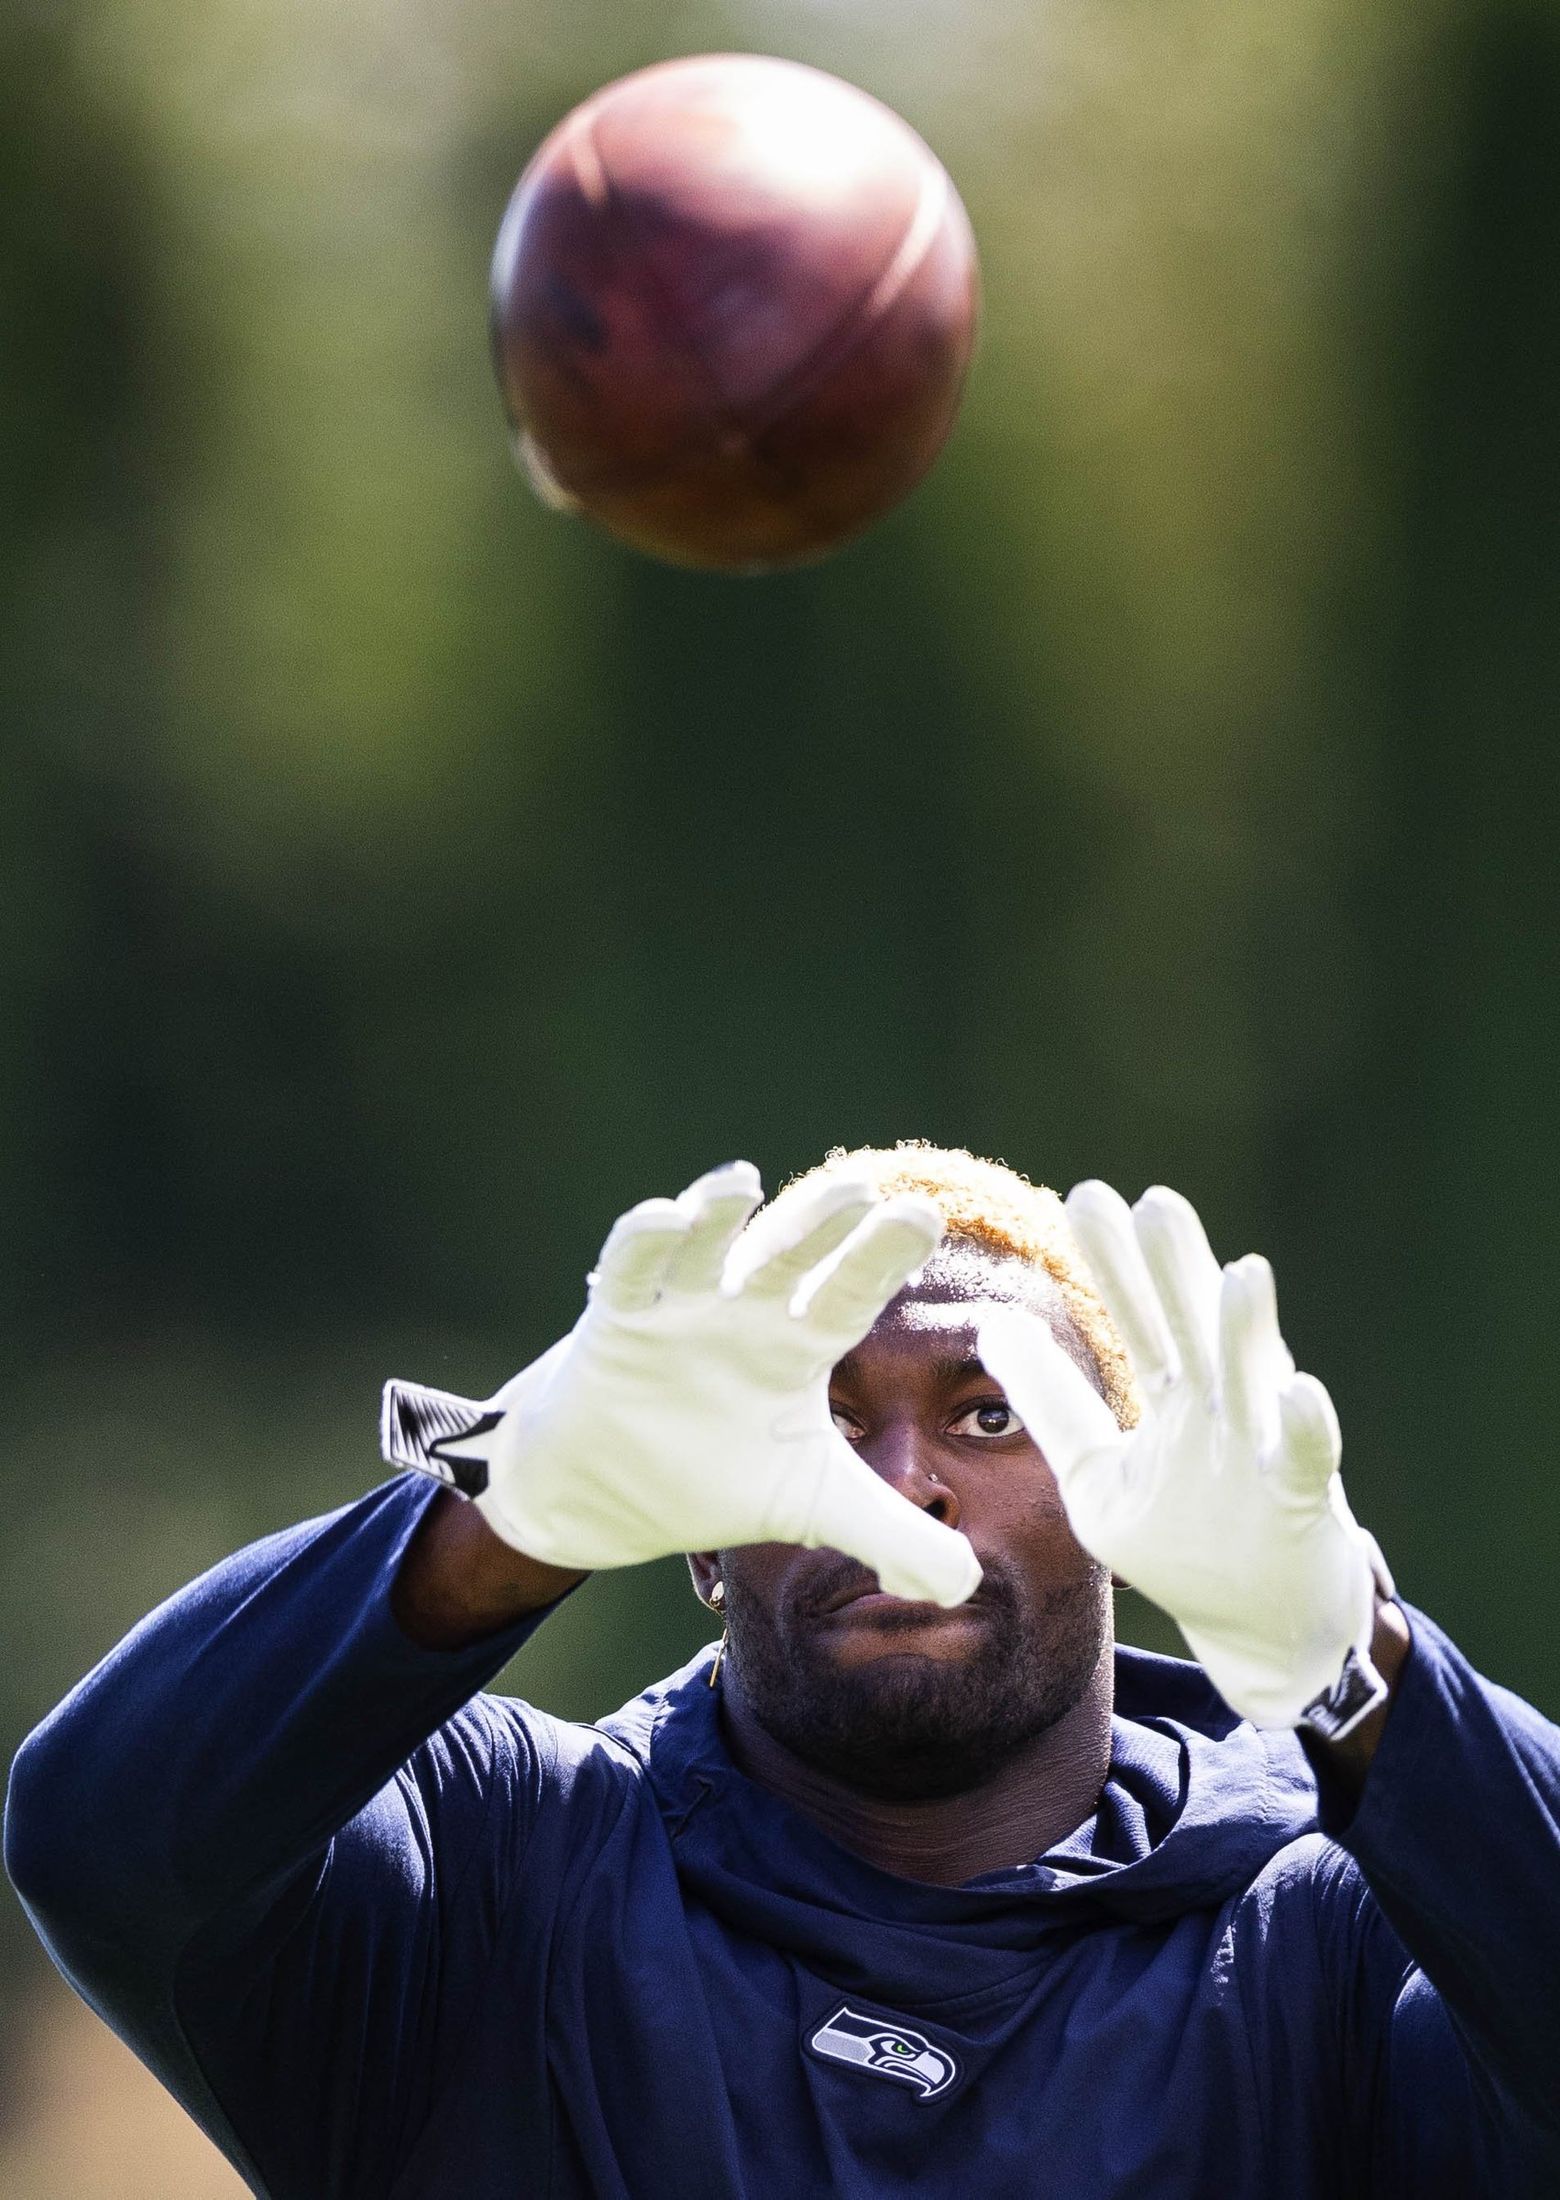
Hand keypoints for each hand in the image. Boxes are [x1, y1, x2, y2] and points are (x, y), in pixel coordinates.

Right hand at [382, 1162, 980, 1606]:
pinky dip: (642, 1245)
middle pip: (788, 1257)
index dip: (883, 1257)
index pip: (850, 1293)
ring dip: (719, 1213)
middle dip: (822, 1226)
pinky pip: (628, 1274)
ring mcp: (678, 1310)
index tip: (925, 1219)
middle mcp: (744, 1310)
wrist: (612, 1492)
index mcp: (799, 1343)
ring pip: (704, 1247)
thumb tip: (967, 1584)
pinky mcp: (616, 1324)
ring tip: (743, 1180)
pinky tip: (662, 1216)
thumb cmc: (718, 1474)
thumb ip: (894, 1536)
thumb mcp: (815, 1506)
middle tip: (866, 1194)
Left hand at [977, 1181, 1386, 1727]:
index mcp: (1175, 1400)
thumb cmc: (1186, 1546)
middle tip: (1152, 1202)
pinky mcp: (1301, 1504)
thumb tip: (991, 1329)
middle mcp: (1220, 1411)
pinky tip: (1298, 1390)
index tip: (1085, 1197)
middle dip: (1174, 1271)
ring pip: (1253, 1381)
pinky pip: (1307, 1462)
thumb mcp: (1098, 1474)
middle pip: (1192, 1330)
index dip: (1114, 1264)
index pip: (1137, 1320)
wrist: (1268, 1629)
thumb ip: (1053, 1404)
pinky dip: (1306, 1427)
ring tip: (1239, 1272)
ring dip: (1247, 1331)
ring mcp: (1262, 1454)